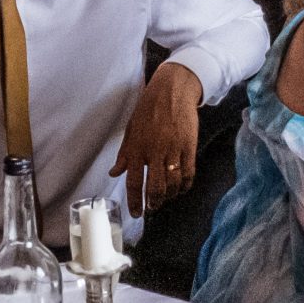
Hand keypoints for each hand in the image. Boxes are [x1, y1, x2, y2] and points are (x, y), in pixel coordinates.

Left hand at [111, 63, 200, 211]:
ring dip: (169, 196)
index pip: (134, 182)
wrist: (172, 90)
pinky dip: (185, 185)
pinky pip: (188, 173)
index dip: (135, 201)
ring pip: (173, 183)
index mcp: (137, 148)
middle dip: (154, 203)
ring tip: (165, 198)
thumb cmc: (149, 108)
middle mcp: (154, 151)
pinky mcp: (189, 146)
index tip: (136, 213)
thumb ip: (124, 154)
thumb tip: (114, 173)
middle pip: (155, 187)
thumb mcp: (131, 130)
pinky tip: (181, 188)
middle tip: (152, 208)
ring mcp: (173, 149)